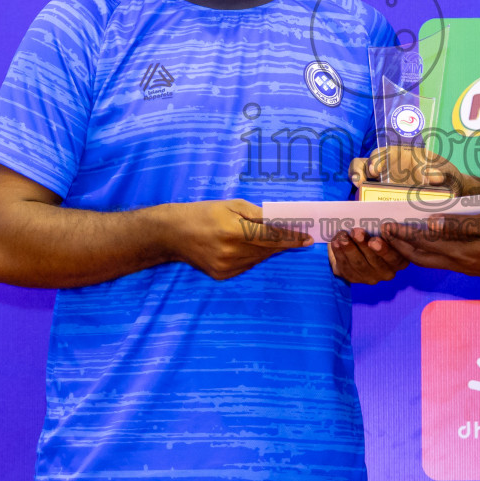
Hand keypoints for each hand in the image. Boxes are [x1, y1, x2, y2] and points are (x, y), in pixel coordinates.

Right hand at [162, 199, 312, 280]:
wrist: (173, 234)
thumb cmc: (203, 213)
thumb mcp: (231, 205)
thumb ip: (256, 214)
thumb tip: (279, 221)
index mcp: (233, 231)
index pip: (270, 236)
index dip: (291, 237)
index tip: (307, 237)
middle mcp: (230, 252)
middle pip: (267, 249)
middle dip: (284, 243)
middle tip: (301, 238)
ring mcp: (226, 266)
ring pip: (258, 259)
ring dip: (270, 250)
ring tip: (279, 240)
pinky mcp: (222, 275)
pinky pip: (247, 265)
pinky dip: (254, 256)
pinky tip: (254, 247)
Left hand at [328, 226, 408, 283]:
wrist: (357, 245)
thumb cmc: (374, 233)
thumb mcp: (382, 230)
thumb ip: (382, 227)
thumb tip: (376, 216)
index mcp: (400, 260)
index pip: (396, 256)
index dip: (389, 244)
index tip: (383, 229)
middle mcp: (388, 272)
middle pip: (376, 260)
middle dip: (364, 245)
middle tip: (357, 232)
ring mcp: (370, 277)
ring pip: (359, 264)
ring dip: (350, 249)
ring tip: (343, 237)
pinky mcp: (354, 277)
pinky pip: (346, 267)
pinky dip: (340, 254)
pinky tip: (336, 243)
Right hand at [351, 146, 467, 193]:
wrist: (450, 194)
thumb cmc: (448, 178)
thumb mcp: (449, 173)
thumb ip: (443, 171)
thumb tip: (433, 175)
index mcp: (401, 156)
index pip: (381, 153)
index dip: (375, 160)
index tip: (375, 170)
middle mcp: (388, 168)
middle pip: (364, 165)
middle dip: (358, 171)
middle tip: (360, 181)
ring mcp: (384, 184)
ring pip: (362, 181)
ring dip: (357, 186)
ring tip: (358, 196)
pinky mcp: (385, 199)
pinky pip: (370, 200)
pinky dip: (365, 204)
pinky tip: (366, 211)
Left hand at [380, 213, 479, 278]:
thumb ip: (459, 223)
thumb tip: (430, 223)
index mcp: (461, 251)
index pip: (424, 243)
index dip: (403, 235)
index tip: (387, 226)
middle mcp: (459, 264)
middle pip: (421, 258)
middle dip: (400, 247)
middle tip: (385, 235)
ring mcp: (466, 269)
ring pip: (431, 262)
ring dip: (413, 252)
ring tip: (400, 241)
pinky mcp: (472, 270)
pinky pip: (442, 263)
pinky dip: (428, 255)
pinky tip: (428, 246)